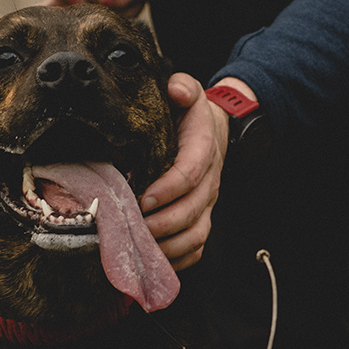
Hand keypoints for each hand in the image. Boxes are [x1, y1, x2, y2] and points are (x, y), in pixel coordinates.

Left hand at [140, 73, 227, 270]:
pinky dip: (177, 259)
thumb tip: (175, 88)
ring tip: (139, 247)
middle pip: (191, 211)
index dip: (168, 189)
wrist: (216, 131)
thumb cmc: (191, 115)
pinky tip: (153, 261)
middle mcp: (209, 182)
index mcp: (203, 150)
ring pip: (195, 234)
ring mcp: (206, 204)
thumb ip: (183, 87)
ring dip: (168, 246)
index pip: (190, 174)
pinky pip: (196, 247)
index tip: (142, 198)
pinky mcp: (201, 219)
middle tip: (132, 227)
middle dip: (161, 224)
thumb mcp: (189, 92)